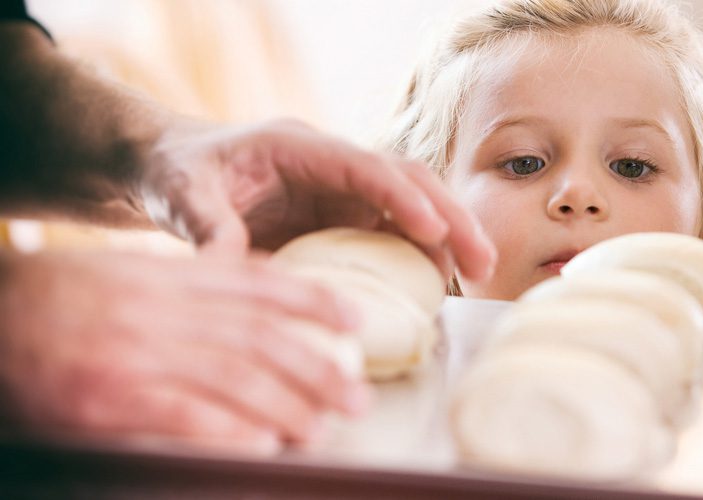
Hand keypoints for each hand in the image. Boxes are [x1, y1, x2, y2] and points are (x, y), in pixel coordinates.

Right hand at [0, 251, 369, 453]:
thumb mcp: (127, 271)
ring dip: (288, 406)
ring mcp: (136, 355)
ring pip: (234, 378)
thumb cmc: (56, 297)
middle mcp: (161, 311)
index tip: (356, 320)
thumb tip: (257, 283)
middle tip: (358, 392)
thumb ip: (191, 279)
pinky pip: (181, 416)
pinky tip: (262, 444)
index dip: (315, 302)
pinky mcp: (108, 400)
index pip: (259, 284)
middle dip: (317, 367)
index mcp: (167, 276)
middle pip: (260, 338)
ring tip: (323, 426)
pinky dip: (228, 431)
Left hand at [137, 119, 495, 279]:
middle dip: (448, 215)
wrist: (177, 171)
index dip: (400, 195)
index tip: (432, 227)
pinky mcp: (343, 220)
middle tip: (482, 260)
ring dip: (448, 237)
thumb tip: (231, 274)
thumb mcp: (182, 197)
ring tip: (478, 275)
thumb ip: (208, 230)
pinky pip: (393, 235)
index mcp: (298, 147)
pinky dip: (420, 257)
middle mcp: (332, 167)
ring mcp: (342, 193)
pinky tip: (439, 287)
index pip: (362, 165)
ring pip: (411, 207)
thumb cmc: (180, 174)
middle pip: (406, 180)